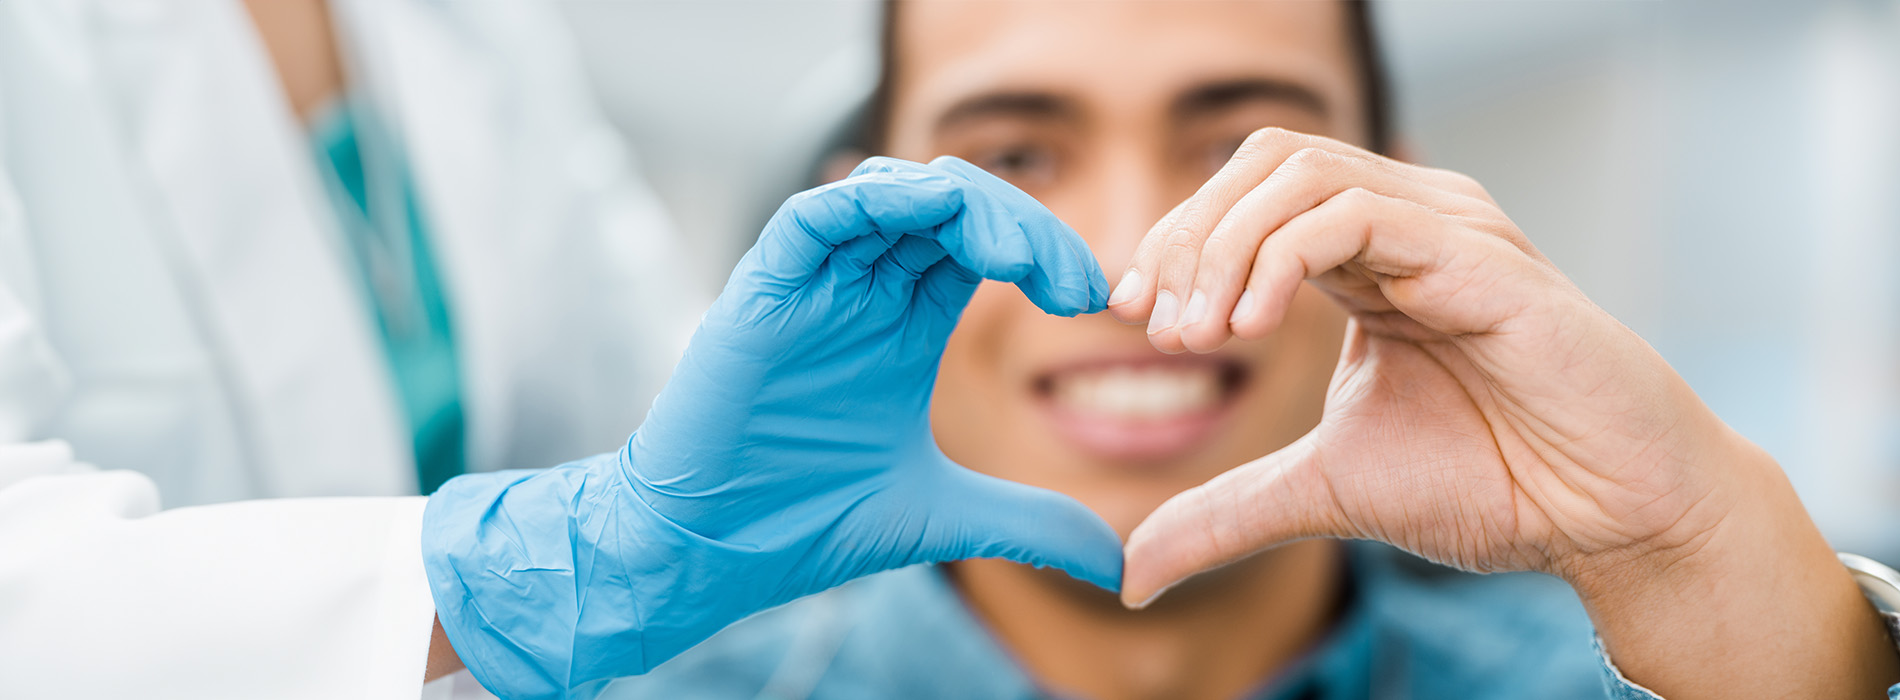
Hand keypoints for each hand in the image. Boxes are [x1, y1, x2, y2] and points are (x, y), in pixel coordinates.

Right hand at [422, 157, 1120, 699]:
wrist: (708, 551)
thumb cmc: (803, 522)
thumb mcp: (944, 517)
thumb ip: (1030, 524)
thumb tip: (1121, 567)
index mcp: (905, 323)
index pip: (983, 243)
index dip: (1043, 250)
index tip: (1093, 300)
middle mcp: (862, 289)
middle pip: (952, 204)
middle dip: (1023, 224)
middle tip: (1074, 281)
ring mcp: (813, 283)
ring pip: (892, 191)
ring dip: (965, 203)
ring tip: (1017, 257)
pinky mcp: (763, 288)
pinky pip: (816, 213)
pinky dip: (873, 200)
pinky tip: (933, 219)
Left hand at [1111, 128, 1897, 697]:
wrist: (1611, 518)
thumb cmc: (1496, 483)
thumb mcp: (1326, 490)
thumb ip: (1229, 511)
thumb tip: (1131, 572)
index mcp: (1368, 258)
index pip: (1249, 198)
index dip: (1176, 241)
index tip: (1127, 313)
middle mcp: (1406, 224)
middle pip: (1264, 162)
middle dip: (1188, 233)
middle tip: (1155, 320)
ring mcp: (1447, 230)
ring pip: (1300, 173)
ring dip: (1225, 243)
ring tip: (1199, 331)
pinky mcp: (1482, 259)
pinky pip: (1356, 214)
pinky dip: (1281, 255)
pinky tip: (1251, 323)